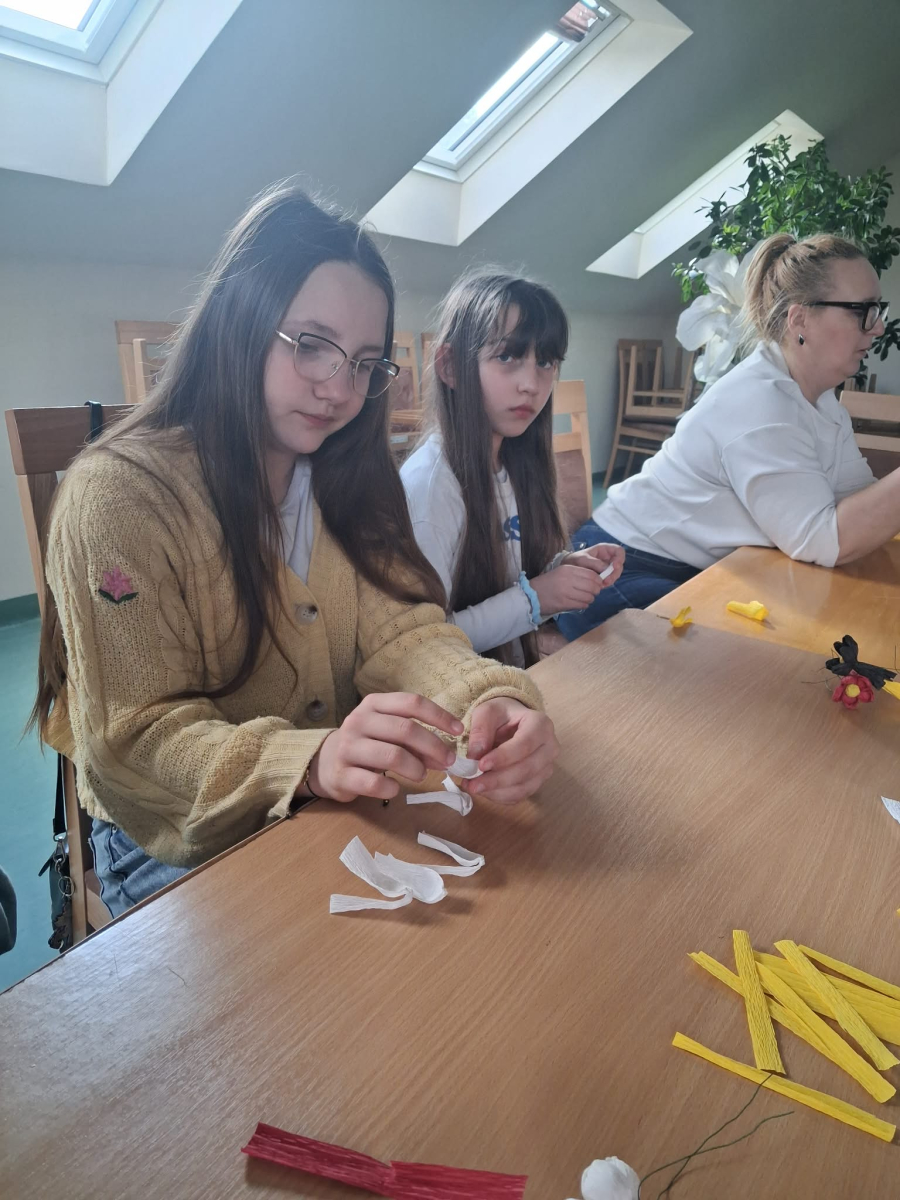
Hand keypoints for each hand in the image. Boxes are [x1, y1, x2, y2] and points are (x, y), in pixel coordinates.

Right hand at [305, 693, 461, 802]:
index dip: (439, 716)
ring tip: (421, 774)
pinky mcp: (342, 774)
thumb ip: (416, 740)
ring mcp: (348, 747)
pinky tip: (396, 789)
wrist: (325, 763)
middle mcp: (358, 721)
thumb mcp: (388, 732)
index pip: (412, 702)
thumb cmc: (367, 744)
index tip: (459, 731)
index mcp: (374, 704)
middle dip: (433, 746)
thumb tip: (447, 755)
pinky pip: (375, 784)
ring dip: (416, 768)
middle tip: (449, 761)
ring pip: (392, 756)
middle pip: (405, 729)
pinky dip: (392, 788)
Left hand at [464, 698, 558, 804]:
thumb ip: (481, 728)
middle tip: (472, 784)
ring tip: (473, 787)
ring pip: (524, 786)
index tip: (481, 764)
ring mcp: (546, 766)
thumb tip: (476, 754)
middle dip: (497, 779)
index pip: (525, 744)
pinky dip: (500, 796)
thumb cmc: (501, 715)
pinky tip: (484, 790)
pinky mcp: (538, 781)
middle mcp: (550, 747)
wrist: (512, 723)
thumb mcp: (487, 711)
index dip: (503, 757)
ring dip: (497, 791)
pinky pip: (521, 795)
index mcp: (541, 724)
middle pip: (526, 769)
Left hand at [566, 543, 624, 585]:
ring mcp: (607, 567)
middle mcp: (608, 558)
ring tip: (602, 584)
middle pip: (619, 564)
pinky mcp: (605, 575)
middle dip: (615, 573)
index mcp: (605, 550)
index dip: (620, 558)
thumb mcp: (583, 559)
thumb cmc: (575, 560)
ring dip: (611, 579)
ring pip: (616, 573)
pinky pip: (610, 579)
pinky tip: (600, 585)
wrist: (568, 568)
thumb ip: (595, 563)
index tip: (615, 566)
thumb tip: (607, 569)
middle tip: (607, 580)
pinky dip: (607, 583)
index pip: (619, 551)